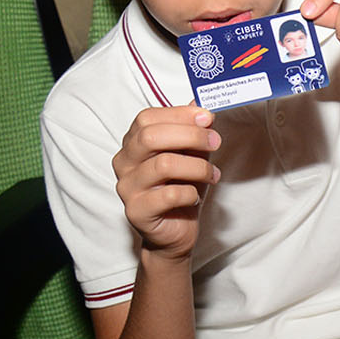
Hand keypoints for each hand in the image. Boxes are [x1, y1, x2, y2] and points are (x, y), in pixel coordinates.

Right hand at [111, 106, 219, 260]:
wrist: (175, 232)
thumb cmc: (181, 188)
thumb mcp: (192, 154)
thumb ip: (193, 130)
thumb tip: (201, 106)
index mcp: (133, 143)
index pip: (147, 118)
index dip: (179, 115)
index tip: (207, 118)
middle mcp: (124, 163)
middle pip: (151, 137)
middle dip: (190, 136)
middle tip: (215, 142)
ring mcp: (126, 187)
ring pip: (163, 165)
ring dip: (197, 167)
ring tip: (212, 175)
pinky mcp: (136, 212)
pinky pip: (167, 195)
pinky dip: (190, 193)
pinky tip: (196, 196)